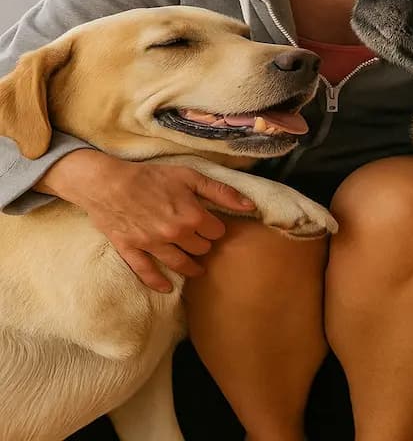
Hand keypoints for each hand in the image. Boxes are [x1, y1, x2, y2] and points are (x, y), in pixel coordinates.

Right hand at [37, 149, 256, 292]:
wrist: (108, 182)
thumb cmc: (152, 176)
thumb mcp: (190, 176)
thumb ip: (222, 192)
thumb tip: (250, 207)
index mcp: (193, 217)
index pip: (217, 233)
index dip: (216, 227)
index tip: (212, 224)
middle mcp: (176, 236)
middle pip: (201, 249)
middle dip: (203, 244)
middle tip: (200, 240)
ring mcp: (153, 246)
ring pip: (180, 264)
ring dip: (190, 267)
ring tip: (196, 269)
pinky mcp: (132, 251)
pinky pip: (147, 272)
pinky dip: (158, 282)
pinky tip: (167, 288)